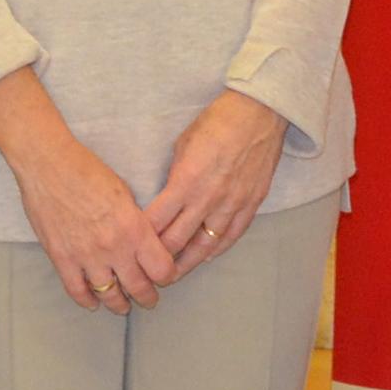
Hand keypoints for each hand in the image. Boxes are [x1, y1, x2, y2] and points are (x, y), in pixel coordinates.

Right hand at [0, 67, 174, 308]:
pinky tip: (93, 303)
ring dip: (119, 304)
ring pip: (109, 294)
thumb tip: (144, 242)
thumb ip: (136, 222)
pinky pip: (77, 290)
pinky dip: (87, 301)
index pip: (161, 268)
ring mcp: (86, 256)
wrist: (49, 166)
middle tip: (149, 299)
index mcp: (134, 229)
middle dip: (147, 297)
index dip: (166, 276)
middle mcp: (114, 247)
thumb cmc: (88, 171)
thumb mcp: (125, 194)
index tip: (164, 276)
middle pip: (138, 287)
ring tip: (123, 306)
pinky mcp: (61, 258)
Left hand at [143, 89, 289, 271]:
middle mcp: (207, 199)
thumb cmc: (217, 122)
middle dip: (158, 260)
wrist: (259, 114)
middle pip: (176, 242)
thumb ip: (174, 177)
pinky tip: (206, 256)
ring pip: (205, 246)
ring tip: (173, 275)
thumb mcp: (183, 145)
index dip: (141, 239)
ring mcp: (231, 205)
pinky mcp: (251, 204)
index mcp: (185, 182)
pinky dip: (216, 249)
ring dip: (187, 263)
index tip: (131, 247)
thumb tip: (167, 198)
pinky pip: (231, 236)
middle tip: (146, 270)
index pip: (156, 223)